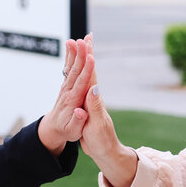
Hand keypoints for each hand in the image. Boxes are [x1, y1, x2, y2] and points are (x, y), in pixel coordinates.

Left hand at [37, 37, 94, 155]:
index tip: (91, 58)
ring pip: (72, 66)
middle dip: (81, 55)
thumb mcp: (73, 131)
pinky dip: (72, 55)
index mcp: (73, 100)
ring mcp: (66, 86)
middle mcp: (68, 90)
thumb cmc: (66, 130)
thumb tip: (80, 112)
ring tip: (78, 38)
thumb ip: (78, 121)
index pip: (81, 83)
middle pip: (76, 70)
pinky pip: (69, 67)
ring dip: (75, 52)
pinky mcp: (67, 84)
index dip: (87, 70)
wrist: (53, 128)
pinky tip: (73, 44)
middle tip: (84, 41)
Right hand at [78, 43, 138, 186]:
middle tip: (86, 35)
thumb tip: (94, 88)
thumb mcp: (97, 125)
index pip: (91, 74)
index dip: (88, 58)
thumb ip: (95, 107)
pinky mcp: (87, 105)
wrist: (105, 151)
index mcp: (95, 100)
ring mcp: (92, 100)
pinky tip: (79, 69)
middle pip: (90, 70)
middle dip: (88, 53)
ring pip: (87, 75)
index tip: (85, 42)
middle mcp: (95, 97)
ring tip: (82, 45)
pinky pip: (82, 84)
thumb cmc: (101, 141)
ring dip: (84, 60)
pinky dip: (80, 73)